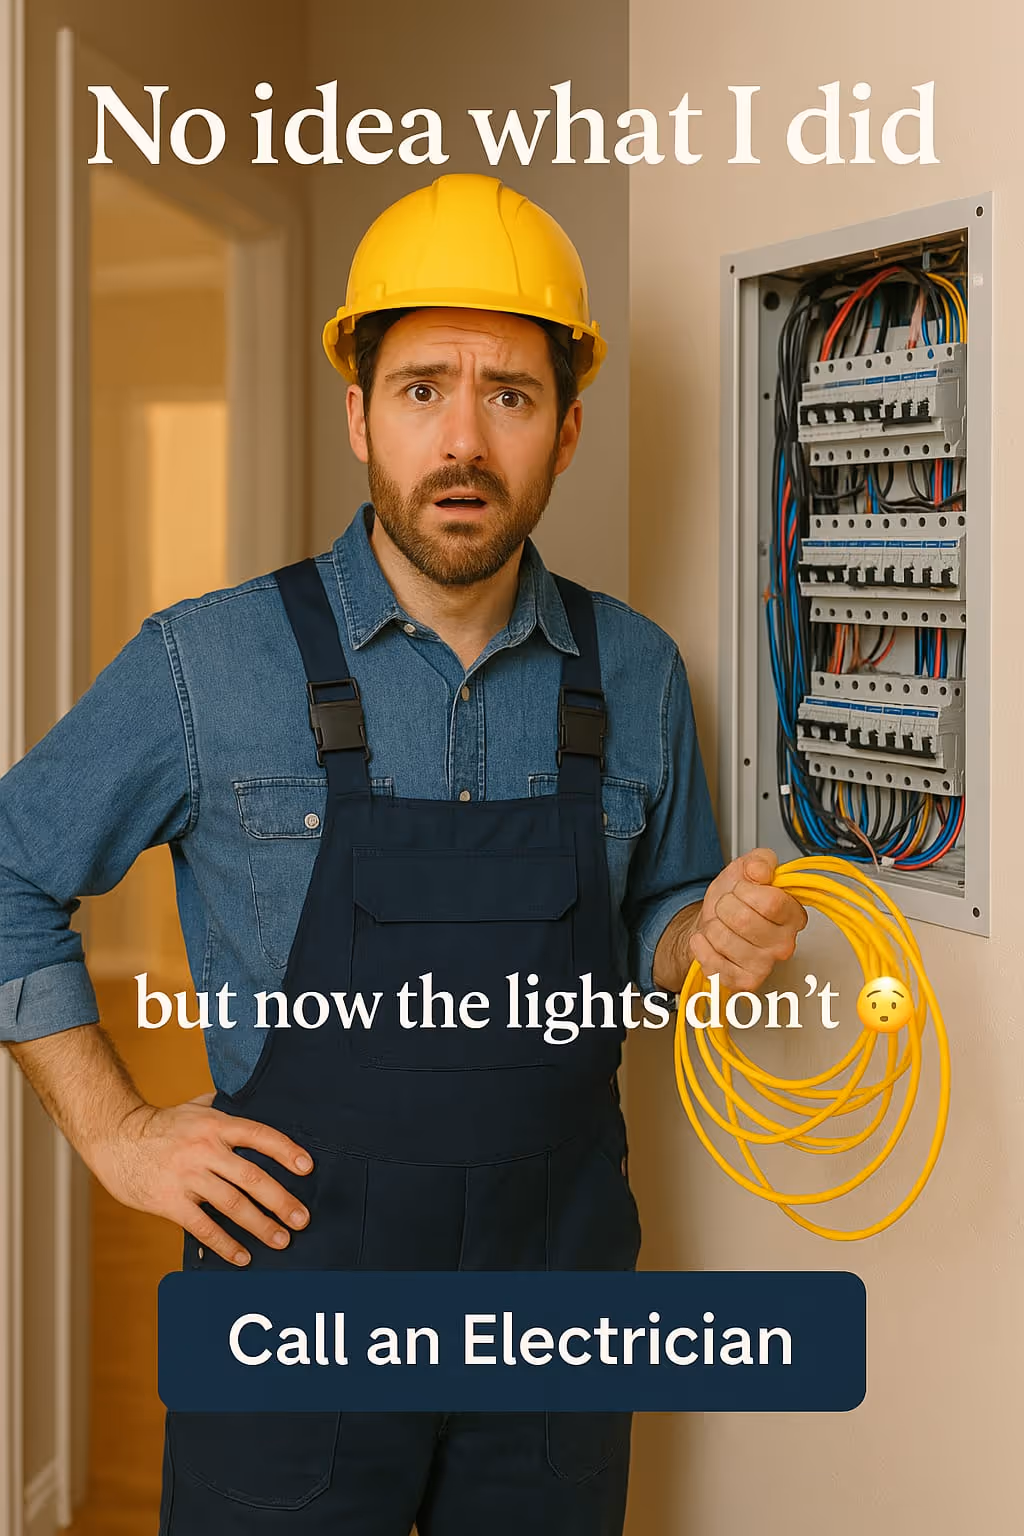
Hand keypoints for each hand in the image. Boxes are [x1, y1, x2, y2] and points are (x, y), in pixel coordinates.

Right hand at [92, 1091, 314, 1265]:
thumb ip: (225, 1107)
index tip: (307, 1168)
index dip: (286, 1151)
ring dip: (261, 1225)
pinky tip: (242, 1257)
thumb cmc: (160, 1124)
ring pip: (233, 1205)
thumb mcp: (195, 1106)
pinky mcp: (170, 1201)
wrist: (114, 1138)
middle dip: (281, 1200)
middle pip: (252, 1177)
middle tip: (302, 1219)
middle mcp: (205, 1149)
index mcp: (215, 1124)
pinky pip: (203, 1227)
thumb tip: (257, 1101)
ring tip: (282, 1240)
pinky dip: (225, 1244)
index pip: (259, 1136)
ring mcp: (187, 1176)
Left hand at [688, 847, 806, 993]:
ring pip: (723, 939)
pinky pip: (712, 961)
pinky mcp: (744, 982)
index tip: (743, 888)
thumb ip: (759, 860)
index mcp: (793, 915)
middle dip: (724, 907)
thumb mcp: (746, 868)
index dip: (747, 890)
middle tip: (728, 908)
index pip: (771, 901)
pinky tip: (710, 942)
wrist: (712, 922)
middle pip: (743, 920)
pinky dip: (702, 945)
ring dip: (712, 926)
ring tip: (721, 925)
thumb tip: (760, 870)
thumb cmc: (734, 900)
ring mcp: (765, 966)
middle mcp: (784, 944)